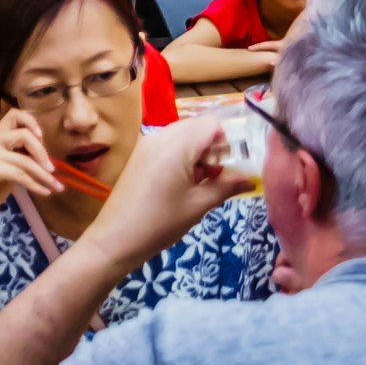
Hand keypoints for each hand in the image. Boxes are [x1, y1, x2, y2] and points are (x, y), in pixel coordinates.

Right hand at [0, 109, 62, 212]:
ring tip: (56, 186)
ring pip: (25, 160)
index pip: (14, 115)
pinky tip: (45, 192)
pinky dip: (36, 185)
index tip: (42, 138)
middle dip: (42, 152)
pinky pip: (20, 175)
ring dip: (44, 175)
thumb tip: (46, 157)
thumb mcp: (7, 168)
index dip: (31, 122)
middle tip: (52, 169)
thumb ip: (21, 157)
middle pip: (24, 134)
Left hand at [94, 113, 243, 263]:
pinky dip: (180, 156)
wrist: (115, 240)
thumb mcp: (199, 205)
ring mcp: (147, 144)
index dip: (226, 142)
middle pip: (197, 126)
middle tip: (215, 178)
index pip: (212, 124)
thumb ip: (226, 187)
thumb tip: (250, 181)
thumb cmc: (160, 223)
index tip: (227, 168)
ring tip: (197, 184)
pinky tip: (179, 184)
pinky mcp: (139, 155)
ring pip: (182, 135)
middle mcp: (161, 136)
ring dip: (196, 152)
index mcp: (177, 144)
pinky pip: (167, 144)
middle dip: (212, 148)